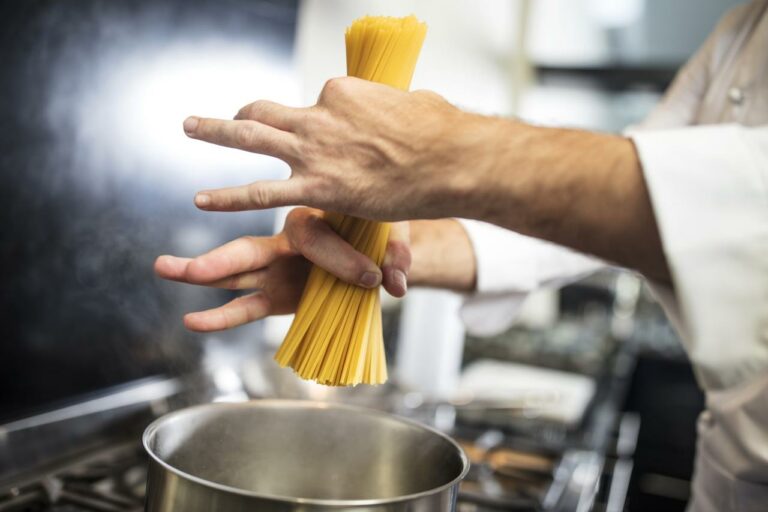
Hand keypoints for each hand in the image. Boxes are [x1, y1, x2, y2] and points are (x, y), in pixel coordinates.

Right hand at [154, 208, 410, 331]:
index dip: (339, 259)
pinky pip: (246, 305)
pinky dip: (222, 315)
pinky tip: (193, 320)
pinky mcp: (278, 293)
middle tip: (177, 266)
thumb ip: (396, 256)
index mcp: (314, 215)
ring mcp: (278, 267)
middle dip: (217, 260)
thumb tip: (398, 283)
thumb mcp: (392, 234)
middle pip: (248, 249)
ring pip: (235, 272)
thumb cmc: (378, 230)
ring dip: (201, 275)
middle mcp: (286, 240)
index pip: (312, 237)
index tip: (371, 277)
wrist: (374, 241)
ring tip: (163, 270)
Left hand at [182, 77, 487, 220]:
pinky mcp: (317, 186)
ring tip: (188, 127)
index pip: (313, 106)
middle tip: (224, 116)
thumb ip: (391, 110)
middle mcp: (320, 116)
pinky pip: (261, 192)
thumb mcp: (412, 106)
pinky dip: (229, 196)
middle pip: (268, 111)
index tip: (328, 142)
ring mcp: (314, 149)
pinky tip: (203, 201)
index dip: (316, 125)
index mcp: (342, 94)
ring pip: (250, 137)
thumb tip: (398, 110)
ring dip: (215, 131)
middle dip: (242, 114)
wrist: (450, 158)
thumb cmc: (441, 133)